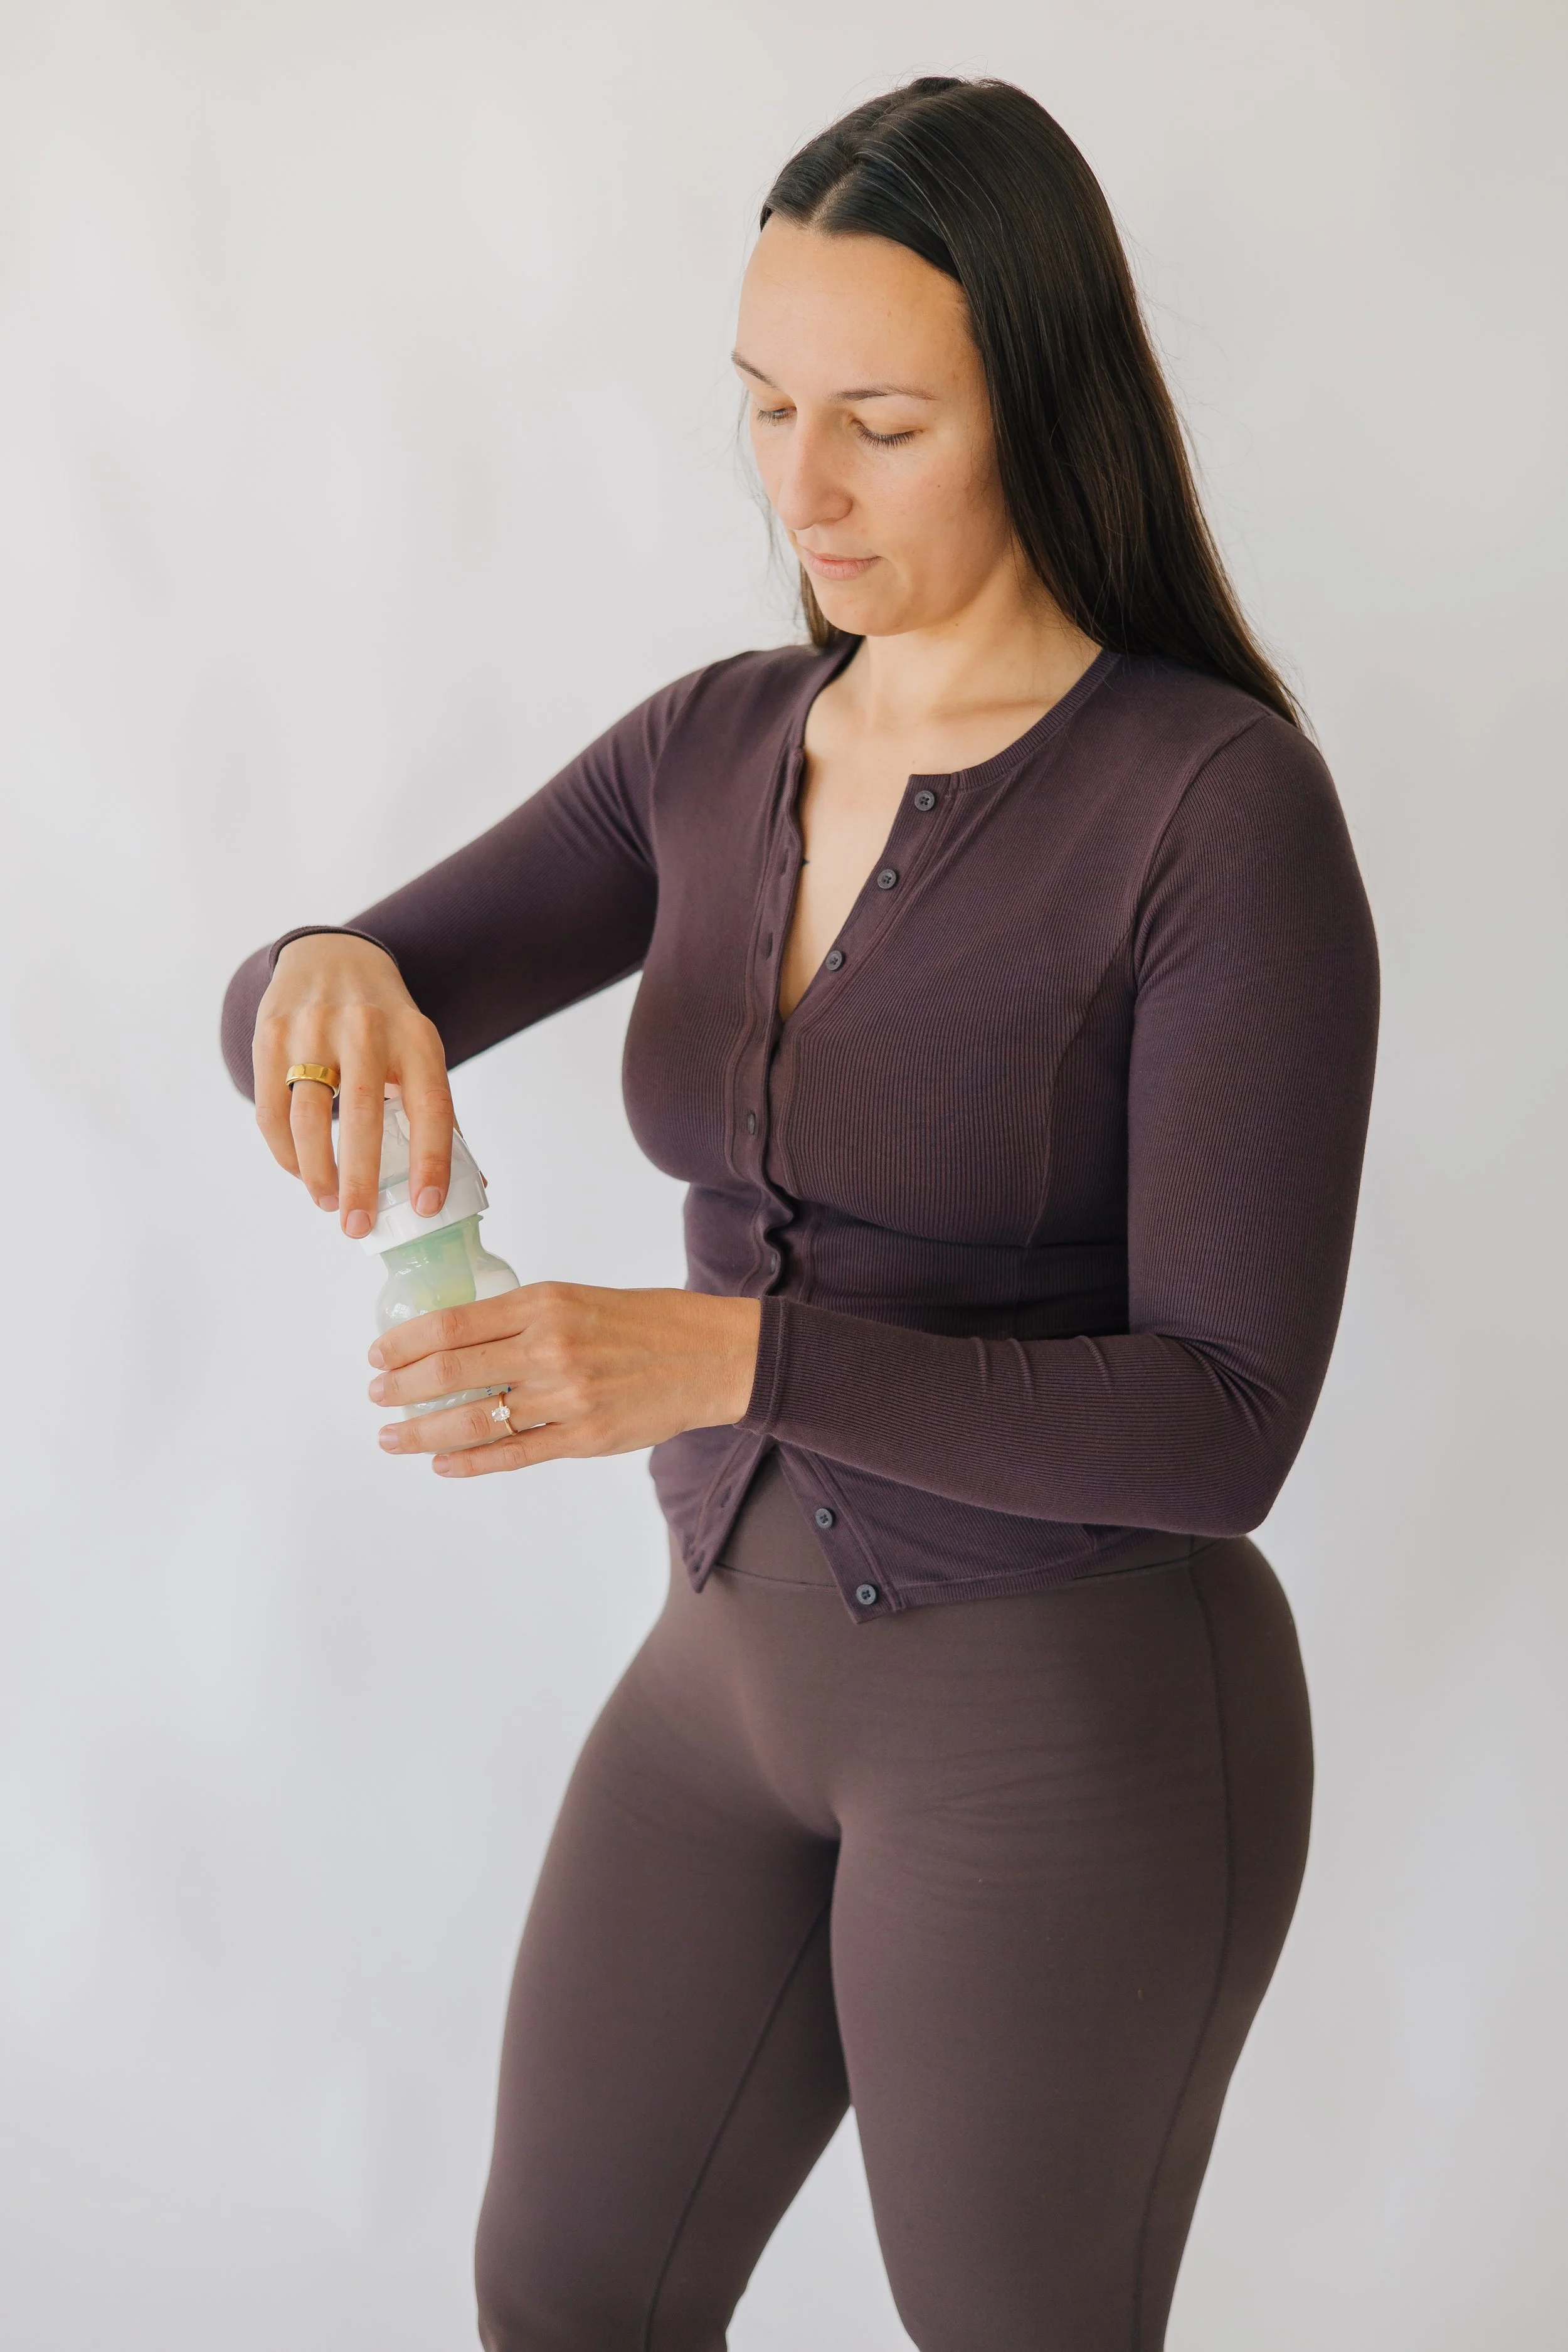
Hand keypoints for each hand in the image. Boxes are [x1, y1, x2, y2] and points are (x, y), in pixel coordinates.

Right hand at [253, 934, 454, 1237]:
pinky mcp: (272, 1033)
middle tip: (358, 1226)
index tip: (427, 1206)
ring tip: (329, 1203)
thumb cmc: (385, 1023)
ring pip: (308, 1116)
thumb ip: (436, 1113)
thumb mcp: (420, 1051)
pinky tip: (300, 1171)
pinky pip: (272, 1108)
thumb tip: (471, 1187)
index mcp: (416, 1039)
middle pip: (363, 1116)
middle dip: (360, 1181)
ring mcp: (314, 1028)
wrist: (333, 957)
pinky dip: (285, 1151)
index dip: (432, 1160)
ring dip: (316, 1171)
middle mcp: (366, 1030)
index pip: (432, 1106)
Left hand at [367, 1283, 763, 1476]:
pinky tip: (443, 1464)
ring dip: (422, 1433)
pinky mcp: (584, 1438)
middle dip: (400, 1389)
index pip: (452, 1325)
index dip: (403, 1343)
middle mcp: (550, 1349)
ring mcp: (566, 1397)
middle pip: (450, 1373)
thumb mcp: (577, 1297)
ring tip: (393, 1438)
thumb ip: (520, 1318)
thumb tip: (455, 1341)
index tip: (379, 1355)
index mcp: (544, 1304)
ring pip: (474, 1421)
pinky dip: (469, 1463)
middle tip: (376, 1397)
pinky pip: (513, 1455)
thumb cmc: (646, 1323)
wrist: (711, 1356)